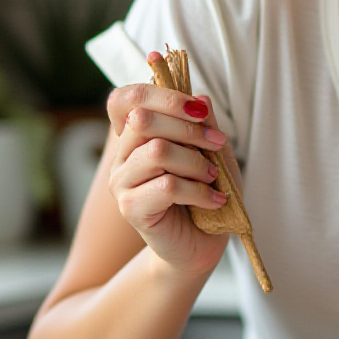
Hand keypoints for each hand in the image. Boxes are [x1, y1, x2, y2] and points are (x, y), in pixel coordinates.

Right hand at [104, 71, 229, 277]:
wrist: (201, 244)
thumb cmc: (205, 192)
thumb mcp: (213, 152)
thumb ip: (204, 123)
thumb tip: (200, 97)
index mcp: (135, 135)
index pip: (128, 98)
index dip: (162, 95)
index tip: (199, 109)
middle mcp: (122, 155)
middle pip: (143, 119)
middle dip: (189, 128)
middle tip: (217, 143)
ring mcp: (121, 182)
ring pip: (157, 151)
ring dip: (195, 162)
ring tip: (213, 177)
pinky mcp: (130, 208)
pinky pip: (166, 186)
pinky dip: (198, 190)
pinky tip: (214, 200)